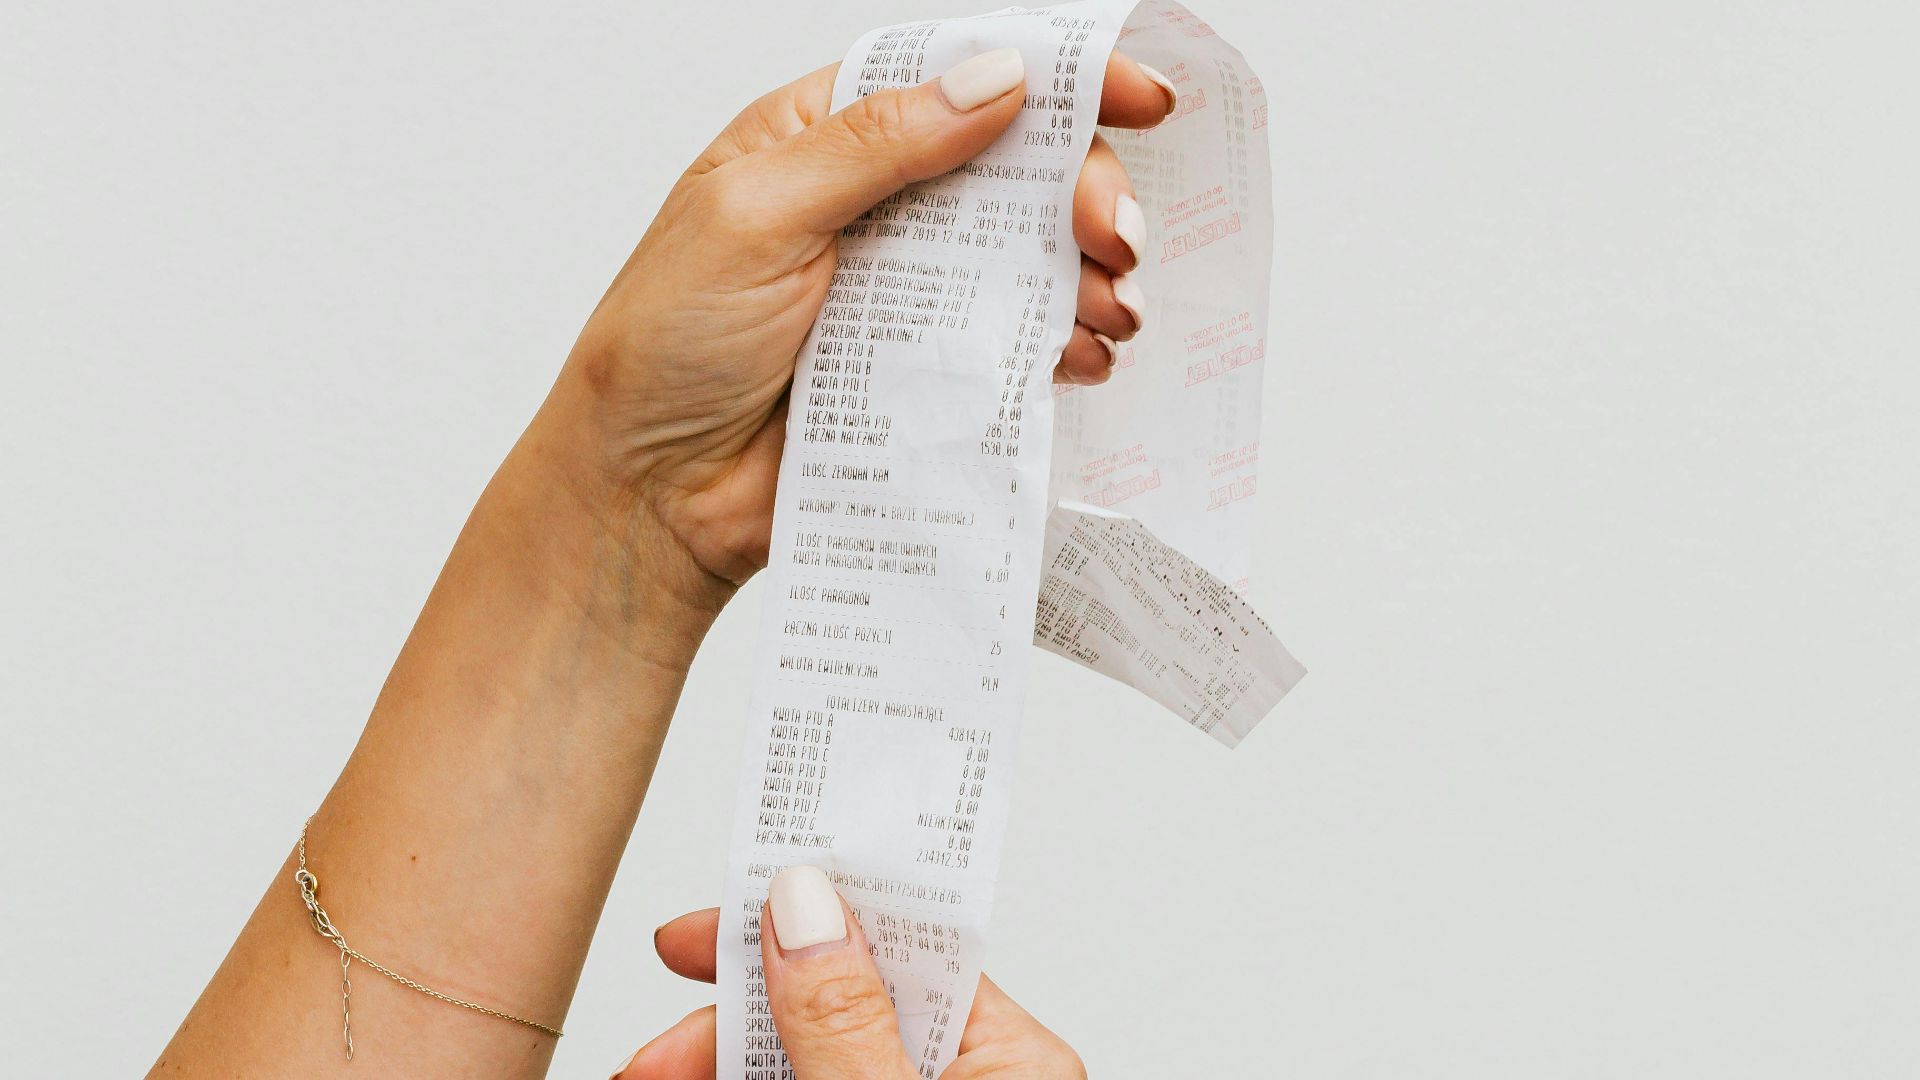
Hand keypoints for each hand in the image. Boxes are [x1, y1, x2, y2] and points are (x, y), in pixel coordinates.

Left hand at [537, 48, 1174, 596]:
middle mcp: (875, 208)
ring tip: (1108, 310)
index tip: (1142, 98)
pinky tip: (1079, 359)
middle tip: (1112, 238)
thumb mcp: (754, 217)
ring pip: (1030, 258)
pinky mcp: (926, 372)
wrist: (650, 495)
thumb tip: (993, 82)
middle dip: (1083, 194)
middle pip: (1014, 169)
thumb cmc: (664, 347)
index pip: (952, 80)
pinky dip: (1063, 348)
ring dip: (1088, 276)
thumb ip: (874, 147)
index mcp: (823, 140)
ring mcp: (906, 292)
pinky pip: (1017, 347)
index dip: (1052, 77)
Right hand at [612, 867, 1083, 1079]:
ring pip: (804, 1054)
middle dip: (731, 1014)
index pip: (900, 943)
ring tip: (646, 1074)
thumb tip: (803, 904)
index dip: (802, 913)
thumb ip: (845, 1021)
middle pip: (832, 999)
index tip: (718, 908)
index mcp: (1011, 1059)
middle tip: (657, 1043)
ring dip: (717, 1057)